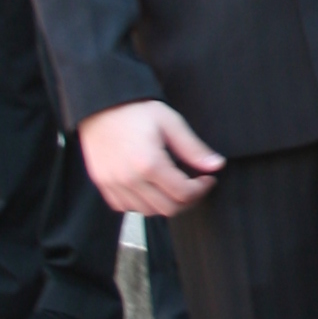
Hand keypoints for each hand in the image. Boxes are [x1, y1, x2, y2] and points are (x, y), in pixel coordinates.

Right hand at [80, 98, 222, 217]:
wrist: (100, 106)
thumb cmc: (136, 111)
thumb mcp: (170, 123)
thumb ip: (194, 148)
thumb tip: (217, 165)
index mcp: (149, 163)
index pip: (183, 193)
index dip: (202, 189)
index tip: (208, 179)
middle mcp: (129, 179)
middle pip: (168, 209)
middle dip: (189, 200)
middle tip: (196, 185)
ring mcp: (113, 185)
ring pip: (148, 212)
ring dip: (166, 203)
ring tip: (174, 186)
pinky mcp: (103, 185)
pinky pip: (126, 207)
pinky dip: (142, 203)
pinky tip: (151, 187)